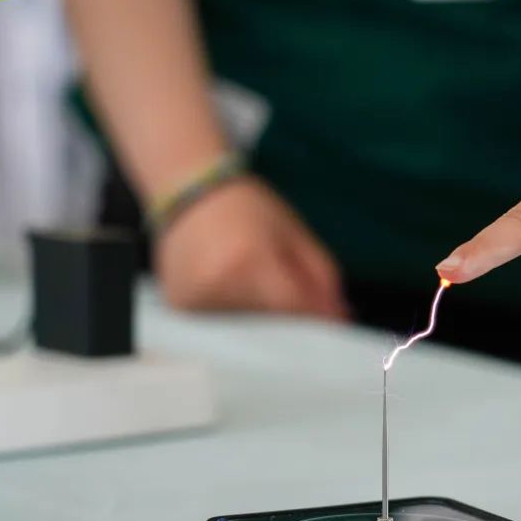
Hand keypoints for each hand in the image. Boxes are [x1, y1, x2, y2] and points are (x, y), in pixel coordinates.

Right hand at [155, 176, 348, 318]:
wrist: (191, 189)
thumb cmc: (250, 209)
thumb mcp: (296, 237)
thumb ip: (323, 281)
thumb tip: (340, 320)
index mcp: (249, 261)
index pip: (294, 310)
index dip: (317, 319)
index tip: (329, 320)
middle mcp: (216, 285)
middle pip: (272, 326)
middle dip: (292, 321)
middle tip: (293, 297)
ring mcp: (193, 300)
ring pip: (249, 331)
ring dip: (265, 320)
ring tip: (256, 283)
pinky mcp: (180, 308)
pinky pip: (223, 326)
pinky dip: (239, 316)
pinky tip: (235, 289)